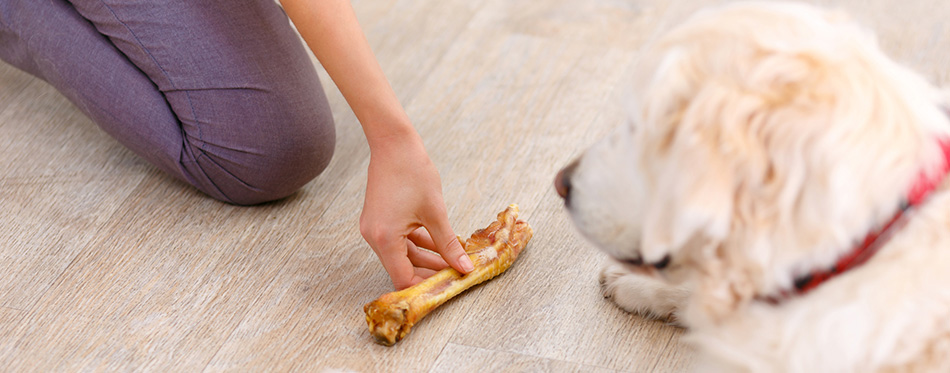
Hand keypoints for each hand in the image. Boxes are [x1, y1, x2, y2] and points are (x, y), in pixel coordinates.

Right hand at [359, 132, 473, 289]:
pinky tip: (440, 243)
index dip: (426, 286)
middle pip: (402, 268)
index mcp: (385, 239)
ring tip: (453, 259)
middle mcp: (374, 237)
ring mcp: (375, 229)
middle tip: (455, 274)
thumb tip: (464, 267)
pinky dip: (418, 244)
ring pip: (402, 254)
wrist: (394, 143)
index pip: (403, 278)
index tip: (448, 285)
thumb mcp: (435, 212)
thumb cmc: (413, 172)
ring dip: (426, 258)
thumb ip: (448, 244)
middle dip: (429, 273)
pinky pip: (400, 240)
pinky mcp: (380, 220)